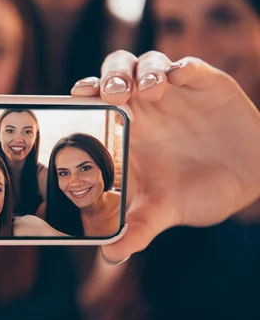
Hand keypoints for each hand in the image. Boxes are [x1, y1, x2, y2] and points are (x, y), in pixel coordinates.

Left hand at [71, 50, 259, 262]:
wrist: (246, 181)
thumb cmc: (194, 192)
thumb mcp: (164, 211)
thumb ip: (137, 228)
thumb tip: (110, 256)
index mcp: (125, 128)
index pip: (94, 101)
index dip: (84, 93)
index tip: (77, 96)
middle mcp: (143, 104)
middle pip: (115, 72)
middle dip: (111, 76)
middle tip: (112, 93)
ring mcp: (172, 91)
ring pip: (148, 62)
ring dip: (144, 70)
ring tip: (148, 89)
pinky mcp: (203, 83)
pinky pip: (188, 65)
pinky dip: (181, 67)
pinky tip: (178, 76)